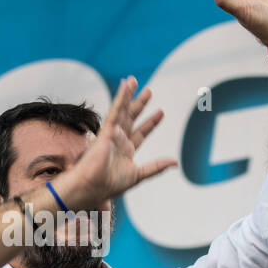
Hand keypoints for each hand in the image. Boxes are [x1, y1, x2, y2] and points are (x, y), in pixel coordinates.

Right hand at [56, 77, 176, 208]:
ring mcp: (111, 134)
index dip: (150, 123)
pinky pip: (115, 111)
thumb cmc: (110, 185)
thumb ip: (156, 167)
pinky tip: (125, 86)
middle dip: (140, 105)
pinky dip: (120, 98)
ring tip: (133, 80)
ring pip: (122, 111)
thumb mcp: (139, 175)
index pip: (140, 133)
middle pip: (131, 118)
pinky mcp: (106, 130)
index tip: (160, 112)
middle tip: (149, 91)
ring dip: (128, 95)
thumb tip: (175, 162)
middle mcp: (118, 140)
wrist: (92, 187)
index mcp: (125, 151)